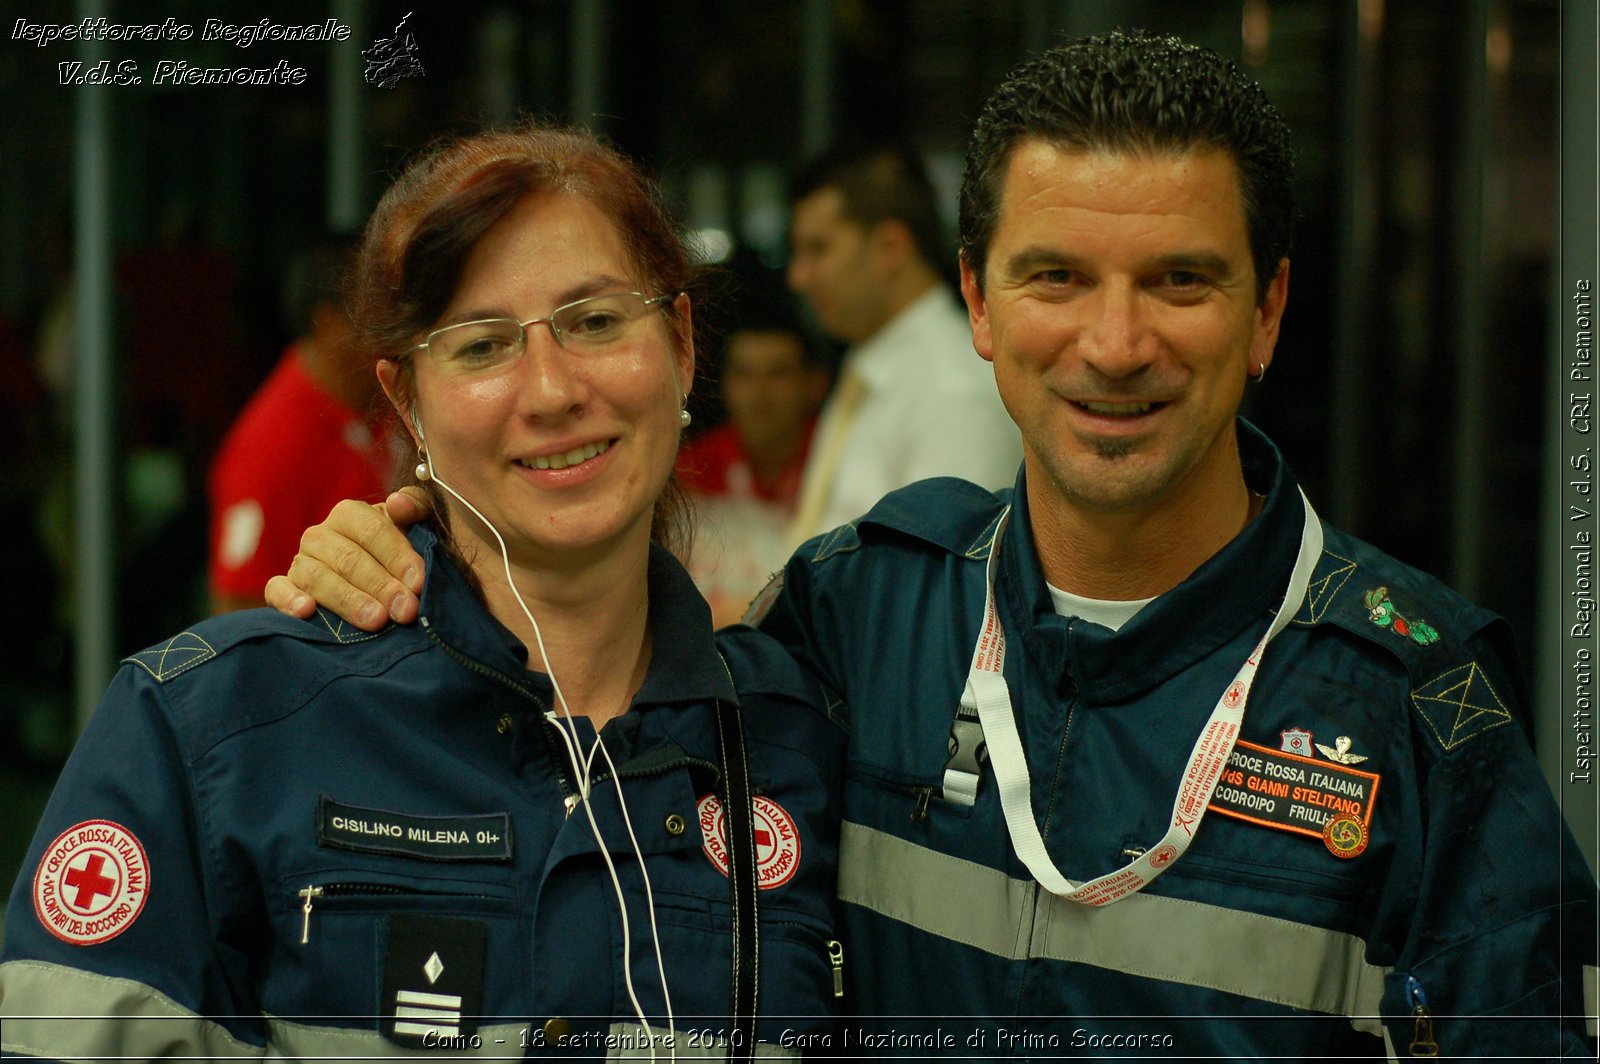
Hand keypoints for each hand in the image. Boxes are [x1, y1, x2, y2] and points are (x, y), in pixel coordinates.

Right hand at [264, 488, 432, 629]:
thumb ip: (416, 508)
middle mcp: (320, 535)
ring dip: (349, 600)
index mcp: (350, 514)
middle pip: (349, 559)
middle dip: (381, 586)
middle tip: (406, 609)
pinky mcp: (281, 587)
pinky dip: (289, 599)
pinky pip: (276, 590)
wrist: (374, 580)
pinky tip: (306, 611)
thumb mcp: (414, 526)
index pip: (373, 531)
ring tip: (376, 620)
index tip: (418, 582)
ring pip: (318, 578)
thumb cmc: (396, 551)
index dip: (398, 556)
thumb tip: (399, 503)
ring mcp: (299, 561)